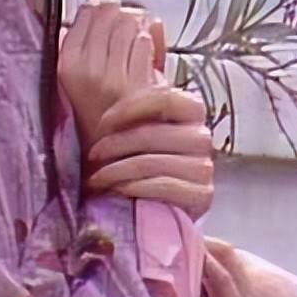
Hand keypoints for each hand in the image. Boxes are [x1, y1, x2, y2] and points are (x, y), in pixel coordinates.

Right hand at [58, 0, 158, 156]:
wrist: (112, 158)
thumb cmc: (98, 115)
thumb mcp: (80, 77)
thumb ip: (87, 42)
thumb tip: (101, 5)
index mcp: (65, 65)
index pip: (88, 11)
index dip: (104, 9)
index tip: (111, 15)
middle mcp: (84, 69)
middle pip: (111, 13)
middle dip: (124, 15)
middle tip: (129, 26)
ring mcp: (110, 77)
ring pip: (130, 24)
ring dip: (139, 25)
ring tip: (138, 39)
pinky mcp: (135, 86)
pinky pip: (144, 43)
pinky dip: (150, 40)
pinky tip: (148, 50)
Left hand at [85, 86, 214, 220]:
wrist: (163, 208)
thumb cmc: (146, 161)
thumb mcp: (142, 131)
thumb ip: (136, 112)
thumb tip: (106, 88)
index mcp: (193, 112)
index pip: (166, 97)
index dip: (130, 107)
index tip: (103, 122)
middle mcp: (203, 137)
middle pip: (154, 133)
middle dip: (116, 144)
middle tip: (92, 154)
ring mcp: (204, 168)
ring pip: (152, 162)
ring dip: (116, 171)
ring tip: (96, 178)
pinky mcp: (202, 196)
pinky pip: (162, 186)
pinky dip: (133, 188)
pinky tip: (116, 190)